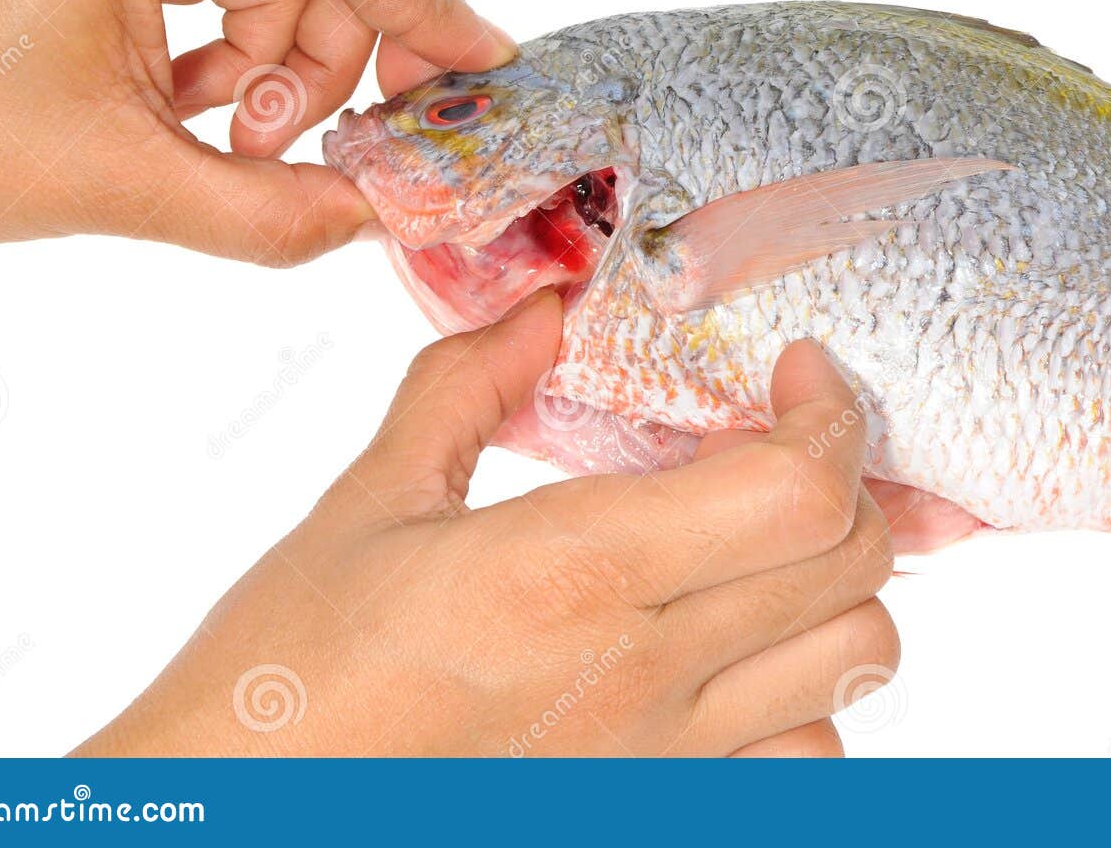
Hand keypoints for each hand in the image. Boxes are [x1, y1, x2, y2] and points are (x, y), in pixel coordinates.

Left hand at [0, 0, 513, 264]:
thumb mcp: (118, 186)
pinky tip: (210, 98)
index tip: (483, 75)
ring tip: (246, 131)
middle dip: (388, 9)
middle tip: (373, 112)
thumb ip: (273, 210)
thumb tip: (381, 216)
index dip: (436, 10)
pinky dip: (259, 25)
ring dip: (308, 38)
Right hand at [75, 293, 898, 756]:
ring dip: (840, 586)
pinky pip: (804, 758)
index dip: (829, 414)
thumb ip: (465, 390)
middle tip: (792, 440)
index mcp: (572, 570)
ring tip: (774, 545)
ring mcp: (663, 755)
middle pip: (852, 563)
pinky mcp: (660, 805)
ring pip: (856, 663)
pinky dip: (808, 695)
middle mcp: (643, 670)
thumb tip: (539, 314)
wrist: (253, 817)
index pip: (792, 491)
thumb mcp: (368, 506)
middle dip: (849, 478)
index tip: (800, 371)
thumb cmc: (288, 676)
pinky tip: (740, 651)